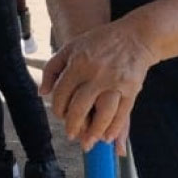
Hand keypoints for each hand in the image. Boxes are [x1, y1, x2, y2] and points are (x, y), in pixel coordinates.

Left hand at [40, 22, 156, 152]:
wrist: (135, 36)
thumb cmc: (100, 42)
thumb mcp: (71, 47)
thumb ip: (52, 68)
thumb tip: (42, 93)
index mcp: (79, 63)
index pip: (62, 93)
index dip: (58, 108)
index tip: (60, 115)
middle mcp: (96, 73)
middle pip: (80, 107)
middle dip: (73, 125)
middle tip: (71, 135)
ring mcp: (115, 82)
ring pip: (103, 113)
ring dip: (94, 131)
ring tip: (88, 142)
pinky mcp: (131, 88)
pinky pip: (123, 113)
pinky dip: (115, 128)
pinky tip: (108, 136)